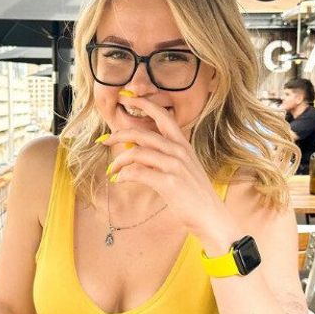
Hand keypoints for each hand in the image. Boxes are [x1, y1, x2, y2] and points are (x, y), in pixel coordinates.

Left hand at [102, 94, 237, 249]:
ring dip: (118, 161)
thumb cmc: (194, 193)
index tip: (125, 98)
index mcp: (183, 144)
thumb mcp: (184, 167)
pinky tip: (120, 180)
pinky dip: (124, 176)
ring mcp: (174, 166)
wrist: (210, 215)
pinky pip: (137, 173)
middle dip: (118, 134)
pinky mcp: (168, 182)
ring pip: (136, 153)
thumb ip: (164, 156)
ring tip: (112, 169)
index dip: (143, 103)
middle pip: (142, 134)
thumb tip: (138, 150)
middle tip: (104, 140)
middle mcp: (179, 151)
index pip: (163, 115)